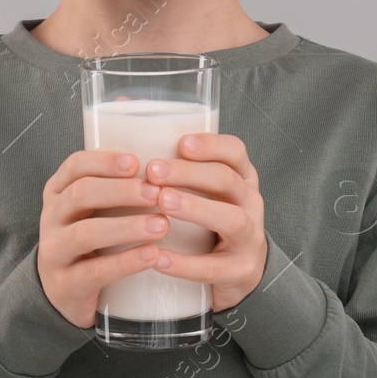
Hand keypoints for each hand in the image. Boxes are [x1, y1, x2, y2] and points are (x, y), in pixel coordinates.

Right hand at [37, 149, 169, 328]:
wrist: (63, 291)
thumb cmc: (89, 241)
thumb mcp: (92, 210)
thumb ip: (117, 189)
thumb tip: (165, 169)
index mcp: (58, 192)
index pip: (75, 166)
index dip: (104, 161)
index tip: (136, 162)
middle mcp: (51, 218)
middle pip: (81, 195)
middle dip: (121, 191)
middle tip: (156, 193)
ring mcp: (54, 252)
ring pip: (85, 234)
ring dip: (127, 227)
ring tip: (161, 225)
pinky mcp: (66, 284)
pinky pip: (95, 271)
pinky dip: (126, 262)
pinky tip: (151, 255)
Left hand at [145, 132, 266, 312]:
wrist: (236, 274)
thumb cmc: (206, 222)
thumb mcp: (200, 190)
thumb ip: (171, 157)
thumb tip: (125, 103)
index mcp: (241, 178)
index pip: (236, 152)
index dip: (211, 144)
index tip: (181, 142)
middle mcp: (251, 204)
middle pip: (228, 181)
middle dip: (191, 174)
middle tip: (154, 171)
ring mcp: (250, 239)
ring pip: (231, 220)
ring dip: (195, 209)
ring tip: (162, 204)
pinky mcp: (240, 272)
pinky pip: (215, 268)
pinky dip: (186, 264)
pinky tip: (158, 258)